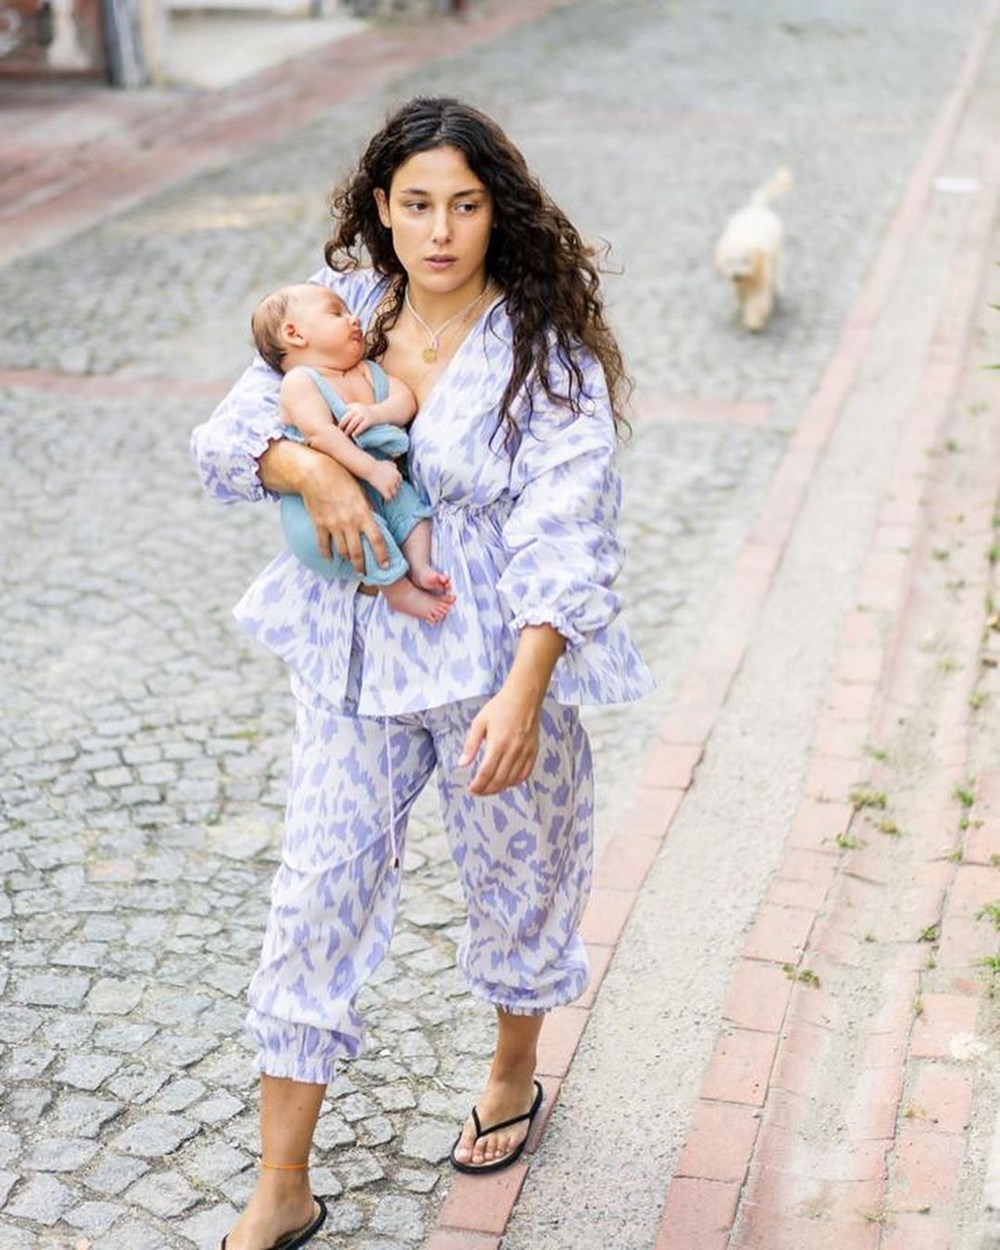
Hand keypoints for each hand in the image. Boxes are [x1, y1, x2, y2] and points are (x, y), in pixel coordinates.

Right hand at [299, 452, 389, 572]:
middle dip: (362, 566)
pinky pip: (323, 544)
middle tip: (365, 574)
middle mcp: (349, 523)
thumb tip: (373, 519)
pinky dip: (326, 554)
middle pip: (358, 552)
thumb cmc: (341, 477)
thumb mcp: (360, 491)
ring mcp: (333, 525)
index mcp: (363, 513)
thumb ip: (367, 508)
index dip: (382, 555)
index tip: (385, 565)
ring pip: (342, 550)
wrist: (315, 473)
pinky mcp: (319, 524)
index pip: (377, 540)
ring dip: (347, 560)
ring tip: (351, 565)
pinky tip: (330, 560)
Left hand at [339, 403, 375, 436]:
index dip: (340, 419)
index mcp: (354, 406)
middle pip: (347, 417)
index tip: (336, 427)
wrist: (383, 412)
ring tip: (346, 434)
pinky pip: (362, 426)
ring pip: (354, 422)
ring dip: (349, 429)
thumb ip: (350, 414)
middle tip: (339, 432)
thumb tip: (340, 424)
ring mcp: (365, 414)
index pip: (344, 411)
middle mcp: (359, 409)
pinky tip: (354, 435)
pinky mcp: (370, 420)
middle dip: (342, 424)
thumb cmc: (368, 415)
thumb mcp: (359, 411)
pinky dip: (357, 430)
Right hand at [366, 460, 401, 501]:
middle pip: (397, 488)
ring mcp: (390, 485)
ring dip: (391, 495)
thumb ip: (392, 465)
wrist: (369, 467)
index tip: (393, 486)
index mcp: (396, 473)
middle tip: (389, 492)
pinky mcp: (384, 489)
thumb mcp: (386, 462)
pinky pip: (388, 497)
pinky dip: (387, 499)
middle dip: (394, 489)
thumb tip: (395, 467)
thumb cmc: (376, 464)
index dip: (396, 484)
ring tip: (387, 497)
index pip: (400, 481)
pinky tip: (385, 501)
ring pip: (394, 493)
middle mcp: (394, 479)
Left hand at [458, 686, 540, 796]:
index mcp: (498, 743)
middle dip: (486, 790)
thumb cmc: (500, 707)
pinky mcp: (533, 751)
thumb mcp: (479, 722)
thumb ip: (470, 745)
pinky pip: (525, 774)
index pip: (486, 773)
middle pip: (499, 780)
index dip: (477, 785)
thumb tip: (462, 764)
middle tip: (478, 792)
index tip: (471, 789)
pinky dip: (515, 782)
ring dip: (499, 788)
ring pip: (512, 780)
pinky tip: (506, 782)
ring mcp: (525, 752)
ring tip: (489, 788)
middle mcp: (513, 750)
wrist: (524, 697)